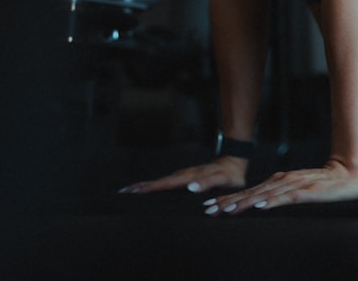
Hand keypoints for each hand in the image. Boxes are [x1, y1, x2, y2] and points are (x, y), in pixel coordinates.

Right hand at [119, 156, 247, 194]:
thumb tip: (190, 187)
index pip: (166, 183)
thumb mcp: (221, 179)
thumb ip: (207, 183)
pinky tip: (149, 190)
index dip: (150, 188)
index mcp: (189, 177)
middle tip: (124, 192)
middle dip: (141, 187)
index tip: (135, 191)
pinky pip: (166, 182)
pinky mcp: (184, 177)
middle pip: (158, 182)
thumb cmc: (229, 174)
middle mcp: (183, 175)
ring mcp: (183, 176)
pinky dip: (155, 185)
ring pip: (160, 181)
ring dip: (145, 186)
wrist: (233, 163)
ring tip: (129, 191)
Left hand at [201, 159, 357, 215]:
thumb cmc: (322, 183)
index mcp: (278, 181)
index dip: (229, 198)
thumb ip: (279, 194)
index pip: (249, 191)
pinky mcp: (307, 190)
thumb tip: (259, 203)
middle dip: (228, 201)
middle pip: (251, 193)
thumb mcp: (296, 189)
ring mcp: (294, 185)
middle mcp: (282, 181)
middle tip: (209, 209)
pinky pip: (287, 198)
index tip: (210, 206)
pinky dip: (273, 202)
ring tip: (227, 210)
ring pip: (264, 195)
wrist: (348, 173)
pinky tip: (261, 207)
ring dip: (245, 203)